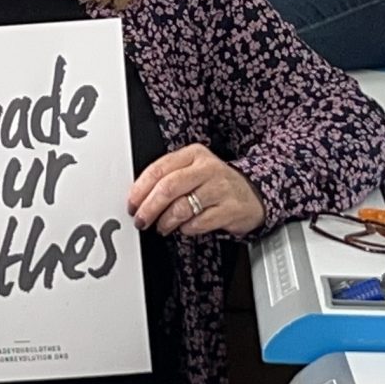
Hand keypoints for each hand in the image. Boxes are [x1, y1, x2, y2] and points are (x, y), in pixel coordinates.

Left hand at [128, 144, 265, 237]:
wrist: (252, 194)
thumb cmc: (215, 184)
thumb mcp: (193, 171)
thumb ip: (168, 178)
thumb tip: (139, 198)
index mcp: (193, 154)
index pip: (159, 169)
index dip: (140, 189)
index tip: (132, 204)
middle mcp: (207, 168)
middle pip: (168, 187)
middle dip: (149, 208)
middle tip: (141, 220)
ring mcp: (220, 188)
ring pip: (182, 207)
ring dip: (166, 221)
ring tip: (162, 226)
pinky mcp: (230, 209)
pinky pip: (198, 223)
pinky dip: (186, 229)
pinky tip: (185, 228)